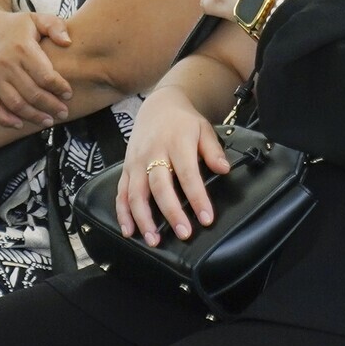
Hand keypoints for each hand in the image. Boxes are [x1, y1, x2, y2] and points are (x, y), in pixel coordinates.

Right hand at [0, 10, 72, 127]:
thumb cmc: (11, 26)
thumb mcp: (34, 18)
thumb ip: (55, 26)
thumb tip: (68, 42)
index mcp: (22, 47)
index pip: (45, 75)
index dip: (59, 88)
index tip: (68, 95)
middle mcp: (5, 62)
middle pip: (32, 93)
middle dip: (51, 106)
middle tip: (63, 113)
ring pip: (14, 104)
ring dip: (33, 116)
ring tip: (47, 121)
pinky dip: (4, 120)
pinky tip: (18, 125)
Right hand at [111, 87, 231, 246]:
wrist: (159, 105)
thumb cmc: (184, 121)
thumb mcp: (204, 129)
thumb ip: (213, 150)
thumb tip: (224, 169)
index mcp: (176, 144)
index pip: (188, 175)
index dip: (197, 198)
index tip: (206, 218)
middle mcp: (153, 153)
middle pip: (159, 186)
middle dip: (170, 213)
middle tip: (183, 234)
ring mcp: (136, 162)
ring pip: (135, 193)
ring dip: (143, 219)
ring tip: (153, 240)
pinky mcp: (126, 168)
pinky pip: (120, 192)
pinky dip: (122, 213)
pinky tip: (128, 230)